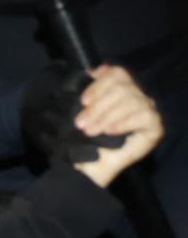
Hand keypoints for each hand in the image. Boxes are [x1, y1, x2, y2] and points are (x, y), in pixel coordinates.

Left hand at [71, 65, 162, 188]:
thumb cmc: (84, 140)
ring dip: (106, 116)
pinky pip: (144, 115)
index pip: (118, 73)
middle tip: (81, 123)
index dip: (99, 84)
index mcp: (120, 90)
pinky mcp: (155, 126)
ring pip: (132, 100)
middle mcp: (136, 97)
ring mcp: (147, 111)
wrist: (88, 166)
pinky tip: (110, 131)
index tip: (83, 101)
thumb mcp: (83, 111)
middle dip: (98, 106)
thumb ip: (91, 90)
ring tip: (91, 131)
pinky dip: (123, 122)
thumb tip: (94, 70)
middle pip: (123, 87)